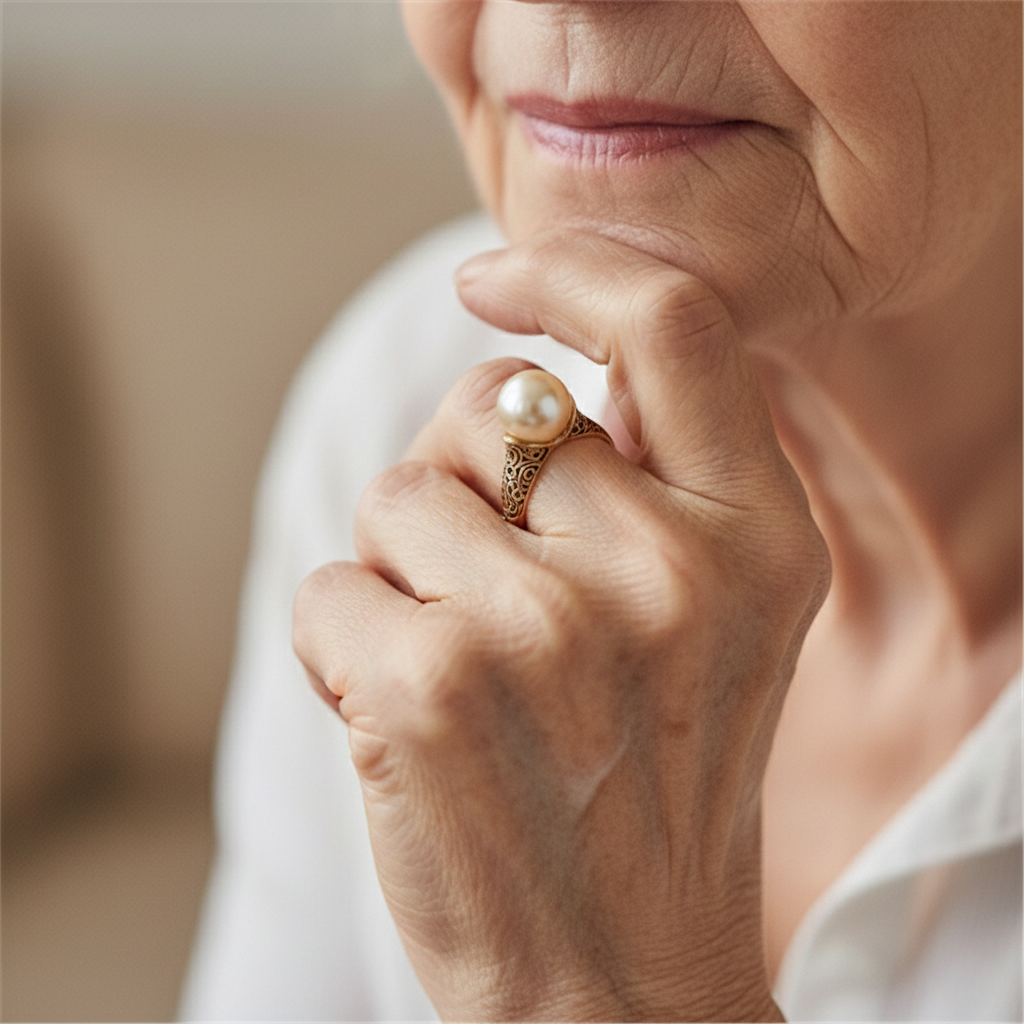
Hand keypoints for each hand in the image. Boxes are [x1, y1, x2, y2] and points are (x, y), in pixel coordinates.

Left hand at [293, 230, 828, 1020]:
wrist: (618, 975)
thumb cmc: (651, 781)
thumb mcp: (721, 621)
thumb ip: (655, 481)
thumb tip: (530, 367)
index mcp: (758, 536)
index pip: (673, 325)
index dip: (571, 271)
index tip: (494, 280)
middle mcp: (668, 570)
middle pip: (486, 411)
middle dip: (462, 485)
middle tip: (500, 606)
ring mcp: (549, 628)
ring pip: (397, 498)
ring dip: (403, 576)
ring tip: (470, 681)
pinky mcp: (432, 686)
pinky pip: (331, 586)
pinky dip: (345, 645)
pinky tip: (412, 727)